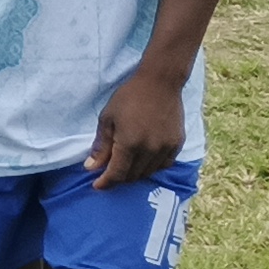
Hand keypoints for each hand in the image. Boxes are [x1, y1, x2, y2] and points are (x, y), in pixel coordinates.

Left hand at [87, 69, 187, 188]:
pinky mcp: (177, 144)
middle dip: (118, 178)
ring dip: (134, 173)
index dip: (105, 183)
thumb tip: (91, 167)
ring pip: (148, 173)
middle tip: (108, 172)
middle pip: (132, 176)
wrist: (160, 82)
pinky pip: (163, 165)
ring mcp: (166, 148)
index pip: (117, 174)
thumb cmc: (129, 97)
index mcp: (130, 144)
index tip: (97, 185)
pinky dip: (151, 167)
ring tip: (125, 165)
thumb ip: (101, 146)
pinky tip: (144, 159)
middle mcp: (150, 150)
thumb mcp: (107, 119)